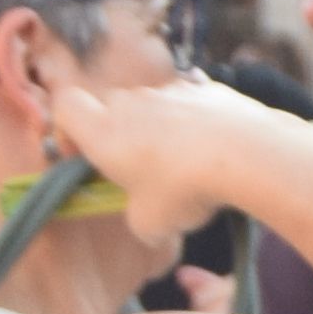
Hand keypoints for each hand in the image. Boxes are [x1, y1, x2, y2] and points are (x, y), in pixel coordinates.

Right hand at [14, 54, 303, 255]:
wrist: (247, 152)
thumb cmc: (185, 188)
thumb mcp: (152, 224)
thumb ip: (139, 219)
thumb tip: (150, 223)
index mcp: (103, 129)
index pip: (65, 107)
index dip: (67, 129)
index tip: (83, 156)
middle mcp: (133, 102)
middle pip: (112, 106)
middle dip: (120, 134)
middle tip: (140, 169)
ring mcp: (173, 90)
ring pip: (156, 105)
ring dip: (162, 128)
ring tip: (188, 165)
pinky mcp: (210, 89)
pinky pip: (193, 104)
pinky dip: (198, 122)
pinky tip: (218, 151)